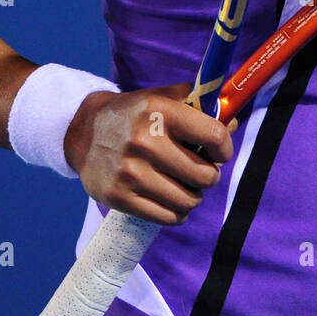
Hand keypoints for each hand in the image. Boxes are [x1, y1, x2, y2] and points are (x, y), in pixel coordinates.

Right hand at [63, 83, 236, 225]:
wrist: (82, 132)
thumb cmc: (134, 114)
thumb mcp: (162, 97)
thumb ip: (200, 105)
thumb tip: (233, 121)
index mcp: (159, 110)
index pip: (214, 136)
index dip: (224, 148)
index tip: (219, 152)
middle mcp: (145, 141)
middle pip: (205, 175)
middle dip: (209, 175)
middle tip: (199, 170)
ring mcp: (130, 172)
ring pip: (189, 200)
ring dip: (193, 196)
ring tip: (184, 185)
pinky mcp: (119, 197)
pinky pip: (168, 217)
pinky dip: (177, 213)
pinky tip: (171, 201)